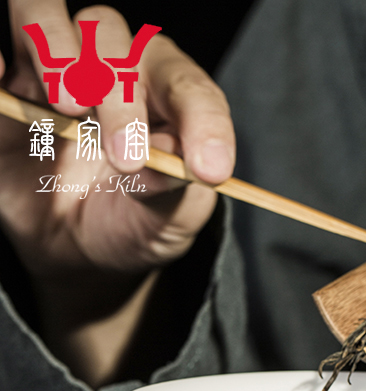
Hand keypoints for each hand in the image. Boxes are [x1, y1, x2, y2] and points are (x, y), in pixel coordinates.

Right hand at [0, 2, 234, 384]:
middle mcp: (112, 71)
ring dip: (56, 51)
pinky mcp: (0, 90)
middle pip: (115, 32)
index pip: (190, 84)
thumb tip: (198, 168)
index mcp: (168, 99)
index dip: (202, 117)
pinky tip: (6, 91)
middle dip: (119, 87)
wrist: (81, 258)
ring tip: (65, 111)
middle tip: (129, 157)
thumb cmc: (136, 232)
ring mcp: (50, 71)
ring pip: (47, 12)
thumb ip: (186, 196)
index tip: (211, 170)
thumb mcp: (172, 227)